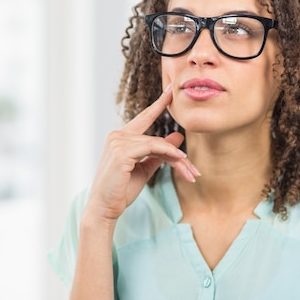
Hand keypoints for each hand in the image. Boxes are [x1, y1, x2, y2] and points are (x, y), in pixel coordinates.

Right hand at [85, 84, 198, 223]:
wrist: (104, 209)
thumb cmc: (121, 191)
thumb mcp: (145, 169)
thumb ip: (159, 153)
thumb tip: (177, 137)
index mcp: (121, 138)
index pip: (144, 117)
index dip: (159, 104)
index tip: (171, 91)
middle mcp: (117, 135)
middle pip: (156, 138)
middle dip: (177, 156)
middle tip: (195, 171)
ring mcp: (118, 141)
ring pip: (157, 144)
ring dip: (177, 160)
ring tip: (191, 174)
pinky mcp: (121, 152)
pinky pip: (152, 147)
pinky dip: (169, 154)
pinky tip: (180, 160)